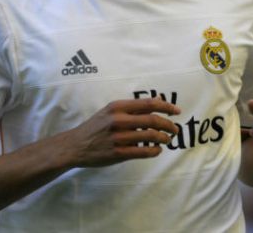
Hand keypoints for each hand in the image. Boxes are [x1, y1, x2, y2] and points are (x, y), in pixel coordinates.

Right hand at [58, 98, 181, 167]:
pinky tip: (157, 149)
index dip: (166, 106)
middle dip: (168, 125)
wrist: (75, 145)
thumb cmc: (96, 126)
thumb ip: (133, 107)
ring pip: (150, 136)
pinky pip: (143, 151)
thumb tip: (157, 99)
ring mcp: (118, 137)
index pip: (148, 103)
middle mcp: (118, 120)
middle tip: (175, 129)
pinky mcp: (118, 153)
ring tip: (167, 140)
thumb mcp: (110, 111)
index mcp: (117, 107)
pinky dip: (155, 151)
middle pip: (153, 120)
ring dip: (164, 138)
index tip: (177, 111)